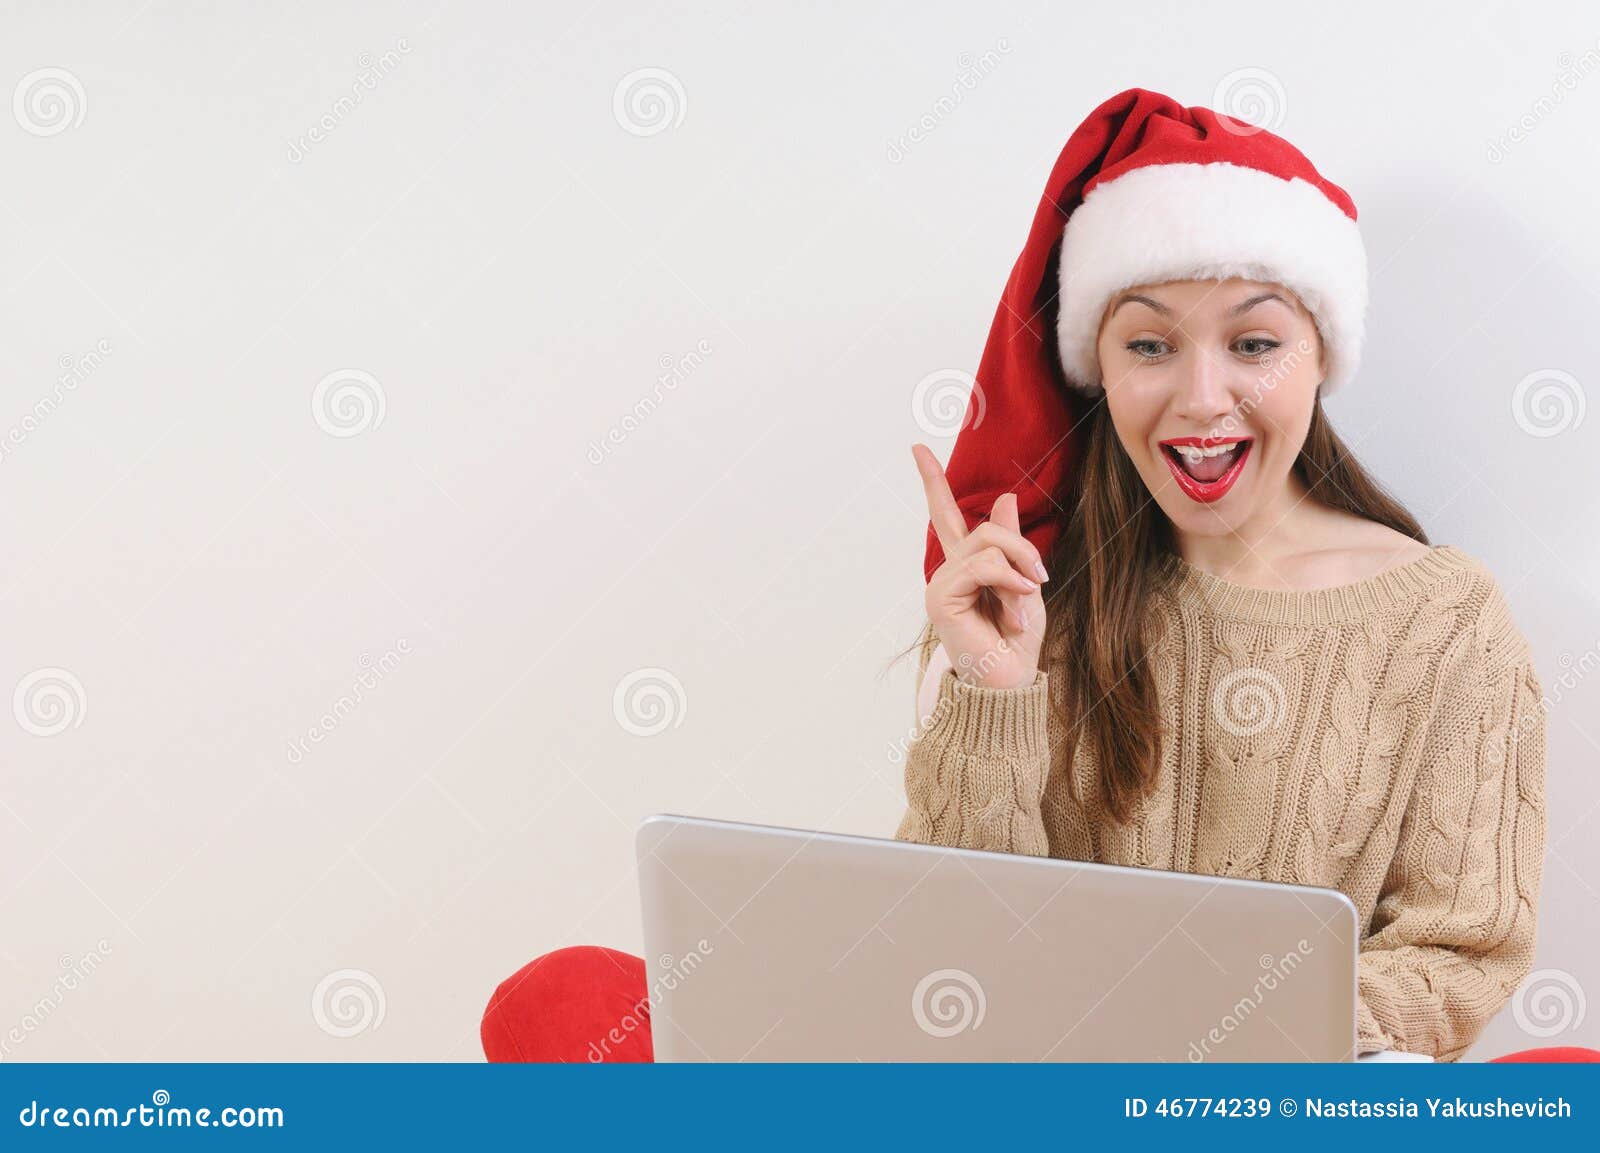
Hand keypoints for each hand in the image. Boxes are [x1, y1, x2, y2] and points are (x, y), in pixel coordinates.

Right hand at [913, 443, 1047, 689]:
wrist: (1009, 682)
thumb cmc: (1017, 642)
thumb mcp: (1025, 583)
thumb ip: (1011, 544)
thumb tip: (1004, 498)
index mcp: (965, 567)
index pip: (944, 516)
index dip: (932, 481)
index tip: (917, 448)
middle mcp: (948, 572)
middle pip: (985, 528)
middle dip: (1021, 547)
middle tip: (1040, 577)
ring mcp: (941, 584)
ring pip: (988, 543)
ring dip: (1020, 567)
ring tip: (1027, 597)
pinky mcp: (940, 597)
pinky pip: (982, 565)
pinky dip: (1009, 579)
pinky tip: (1017, 603)